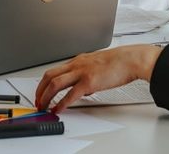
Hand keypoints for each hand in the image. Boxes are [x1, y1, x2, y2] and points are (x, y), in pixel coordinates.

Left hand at [35, 44, 161, 113]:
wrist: (130, 59)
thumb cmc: (118, 62)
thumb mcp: (97, 65)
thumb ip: (86, 74)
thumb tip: (81, 89)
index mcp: (78, 60)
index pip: (55, 70)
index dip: (44, 83)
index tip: (41, 91)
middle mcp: (77, 65)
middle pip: (49, 76)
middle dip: (40, 90)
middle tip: (37, 100)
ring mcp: (82, 72)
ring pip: (55, 84)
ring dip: (46, 96)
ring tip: (43, 106)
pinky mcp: (89, 82)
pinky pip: (70, 95)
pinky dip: (61, 103)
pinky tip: (58, 109)